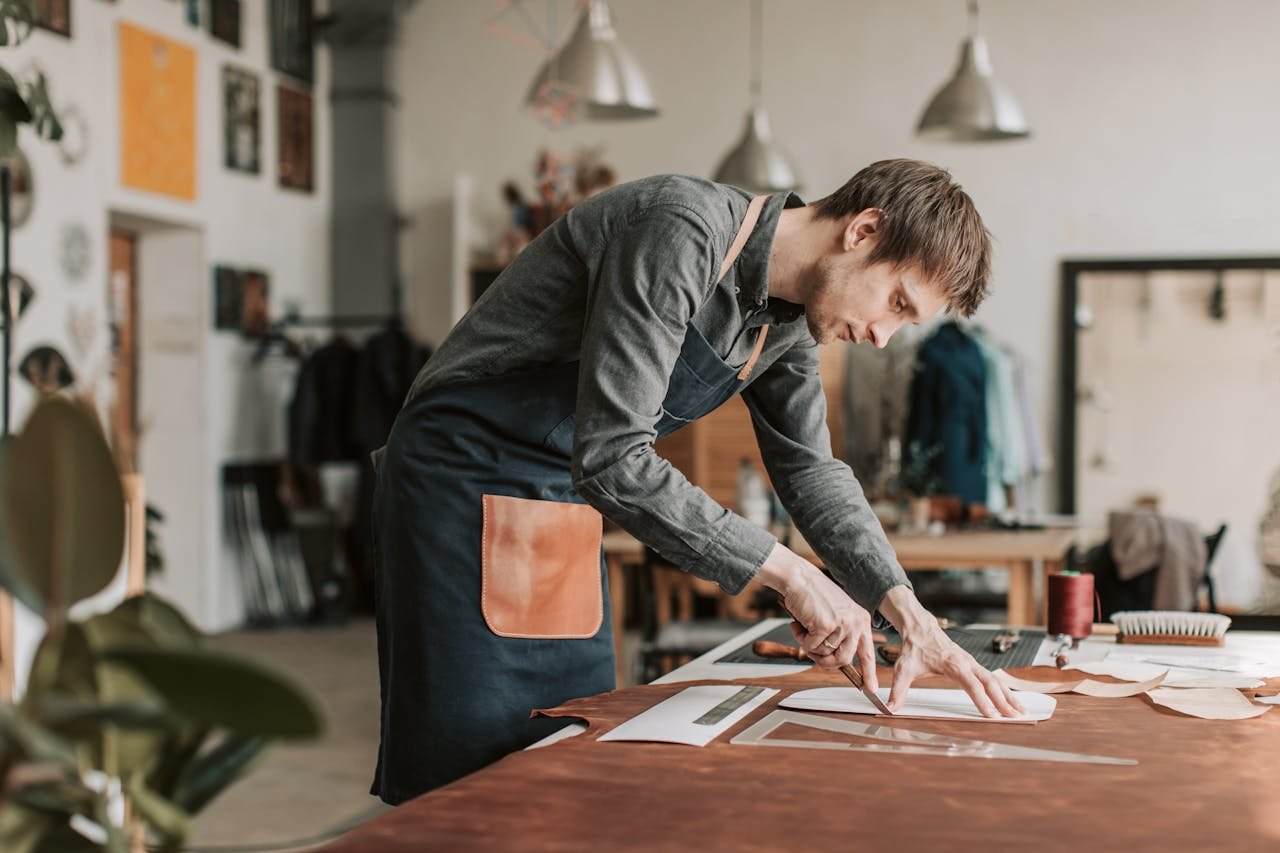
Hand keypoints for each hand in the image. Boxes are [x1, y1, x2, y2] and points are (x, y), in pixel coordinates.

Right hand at [755, 543, 878, 692]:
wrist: (799, 578)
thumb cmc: (813, 596)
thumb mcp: (837, 614)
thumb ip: (842, 634)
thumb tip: (837, 660)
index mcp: (861, 620)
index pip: (868, 653)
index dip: (869, 673)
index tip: (872, 689)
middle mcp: (856, 622)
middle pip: (844, 660)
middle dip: (825, 662)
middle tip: (812, 654)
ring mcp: (842, 624)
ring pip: (825, 654)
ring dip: (809, 646)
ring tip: (803, 628)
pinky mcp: (826, 625)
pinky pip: (810, 647)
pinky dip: (800, 638)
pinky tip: (798, 623)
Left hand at [878, 587, 1024, 718]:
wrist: (921, 629)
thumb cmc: (914, 649)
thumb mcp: (903, 669)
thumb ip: (898, 690)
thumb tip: (890, 708)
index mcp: (953, 664)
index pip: (971, 684)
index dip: (981, 700)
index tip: (991, 715)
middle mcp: (967, 662)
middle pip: (990, 682)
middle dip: (1003, 700)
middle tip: (1015, 717)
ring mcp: (972, 663)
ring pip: (995, 680)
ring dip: (1009, 696)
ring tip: (1021, 711)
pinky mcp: (974, 665)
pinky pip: (993, 678)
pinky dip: (1004, 689)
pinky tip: (1013, 701)